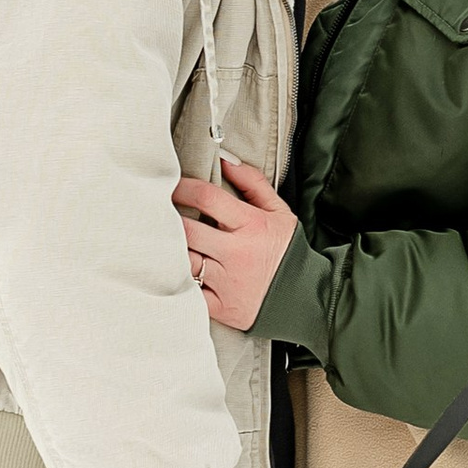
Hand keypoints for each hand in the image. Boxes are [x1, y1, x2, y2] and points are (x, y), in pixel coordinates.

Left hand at [173, 154, 298, 333]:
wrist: (309, 297)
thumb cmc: (289, 252)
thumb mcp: (279, 212)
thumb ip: (252, 183)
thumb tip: (225, 161)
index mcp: (250, 225)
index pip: (207, 198)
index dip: (182, 188)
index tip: (172, 187)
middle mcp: (236, 253)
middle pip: (187, 229)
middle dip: (169, 219)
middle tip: (158, 214)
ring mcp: (226, 282)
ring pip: (183, 260)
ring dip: (171, 250)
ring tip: (164, 242)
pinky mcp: (222, 307)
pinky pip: (189, 293)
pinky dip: (178, 282)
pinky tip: (174, 272)